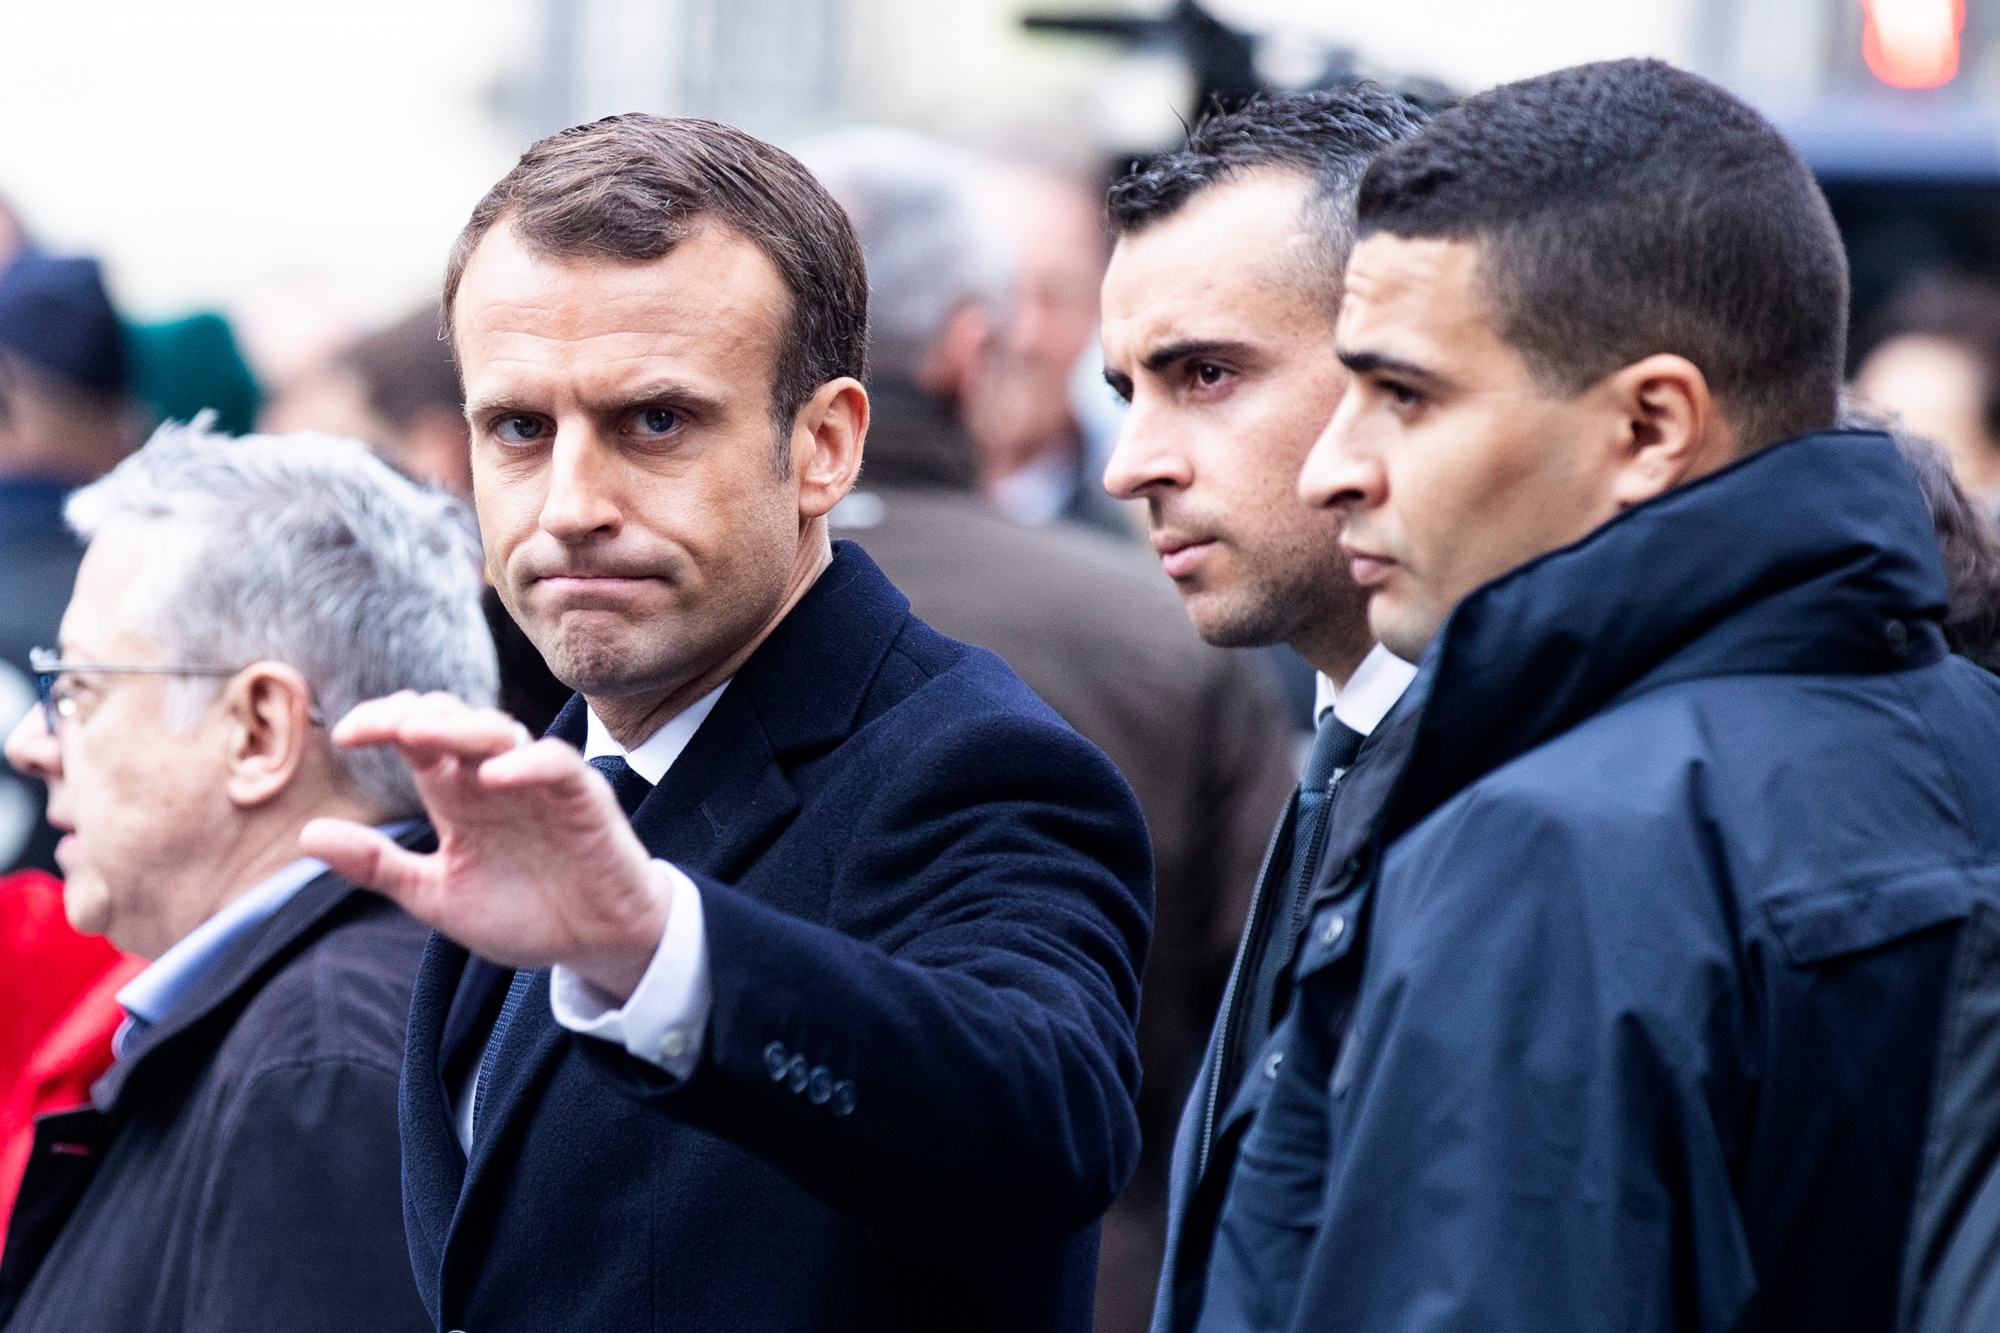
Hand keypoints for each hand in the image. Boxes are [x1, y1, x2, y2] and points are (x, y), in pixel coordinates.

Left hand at [299, 691, 669, 1001]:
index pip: (417, 738)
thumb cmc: (525, 913)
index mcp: (458, 796)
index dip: (382, 724)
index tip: (345, 737)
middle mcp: (495, 779)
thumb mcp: (437, 896)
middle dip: (415, 715)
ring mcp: (540, 784)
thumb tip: (307, 832)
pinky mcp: (583, 798)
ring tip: (420, 733)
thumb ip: (377, 866)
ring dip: (461, 727)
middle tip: (378, 728)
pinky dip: (528, 763)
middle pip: (454, 722)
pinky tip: (495, 775)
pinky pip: (557, 764)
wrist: (597, 944)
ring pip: (501, 731)